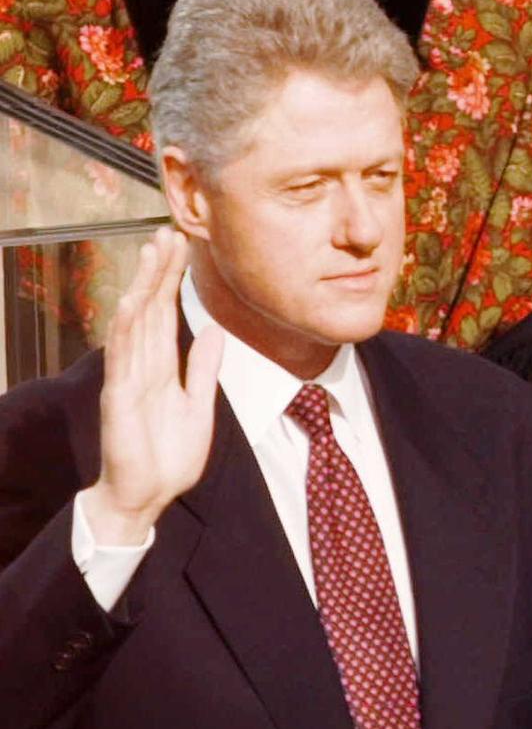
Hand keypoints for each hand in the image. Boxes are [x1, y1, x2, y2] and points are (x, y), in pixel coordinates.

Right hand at [84, 227, 223, 544]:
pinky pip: (124, 356)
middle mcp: (142, 366)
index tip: (181, 247)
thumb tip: (213, 333)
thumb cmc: (168, 457)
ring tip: (152, 250)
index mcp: (161, 367)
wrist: (148, 497)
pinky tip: (134, 298)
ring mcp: (128, 378)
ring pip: (136, 322)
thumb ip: (202, 370)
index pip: (165, 313)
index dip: (172, 280)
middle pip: (150, 308)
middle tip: (168, 231)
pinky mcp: (120, 397)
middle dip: (159, 270)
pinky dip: (128, 326)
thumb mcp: (198, 407)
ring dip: (144, 285)